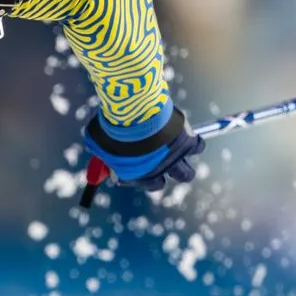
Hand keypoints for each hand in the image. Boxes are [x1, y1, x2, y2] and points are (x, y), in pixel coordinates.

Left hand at [84, 105, 203, 192]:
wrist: (134, 112)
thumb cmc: (112, 126)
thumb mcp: (98, 141)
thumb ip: (101, 150)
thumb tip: (98, 152)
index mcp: (137, 175)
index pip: (146, 184)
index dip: (143, 176)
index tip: (138, 166)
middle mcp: (158, 172)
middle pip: (163, 184)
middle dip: (166, 173)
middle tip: (161, 160)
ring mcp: (174, 159)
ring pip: (186, 173)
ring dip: (183, 166)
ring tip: (177, 150)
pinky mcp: (187, 143)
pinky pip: (198, 147)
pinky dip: (195, 142)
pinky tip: (187, 133)